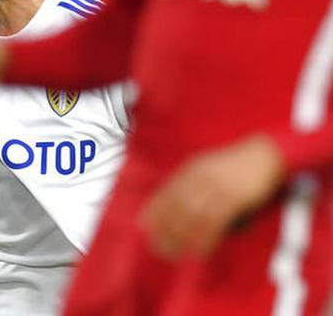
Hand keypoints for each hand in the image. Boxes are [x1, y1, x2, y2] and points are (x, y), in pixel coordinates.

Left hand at [140, 134, 284, 259]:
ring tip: (173, 254)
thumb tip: (183, 210)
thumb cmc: (237, 165)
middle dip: (164, 229)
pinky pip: (215, 222)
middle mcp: (200, 178)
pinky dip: (205, 238)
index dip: (154, 211)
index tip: (143, 227)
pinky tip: (200, 251)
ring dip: (181, 237)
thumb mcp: (210, 168)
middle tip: (157, 247)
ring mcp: (216, 187)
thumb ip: (195, 185)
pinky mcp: (233, 198)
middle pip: (176, 207)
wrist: (265, 154)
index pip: (167, 192)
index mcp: (192, 169)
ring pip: (192, 216)